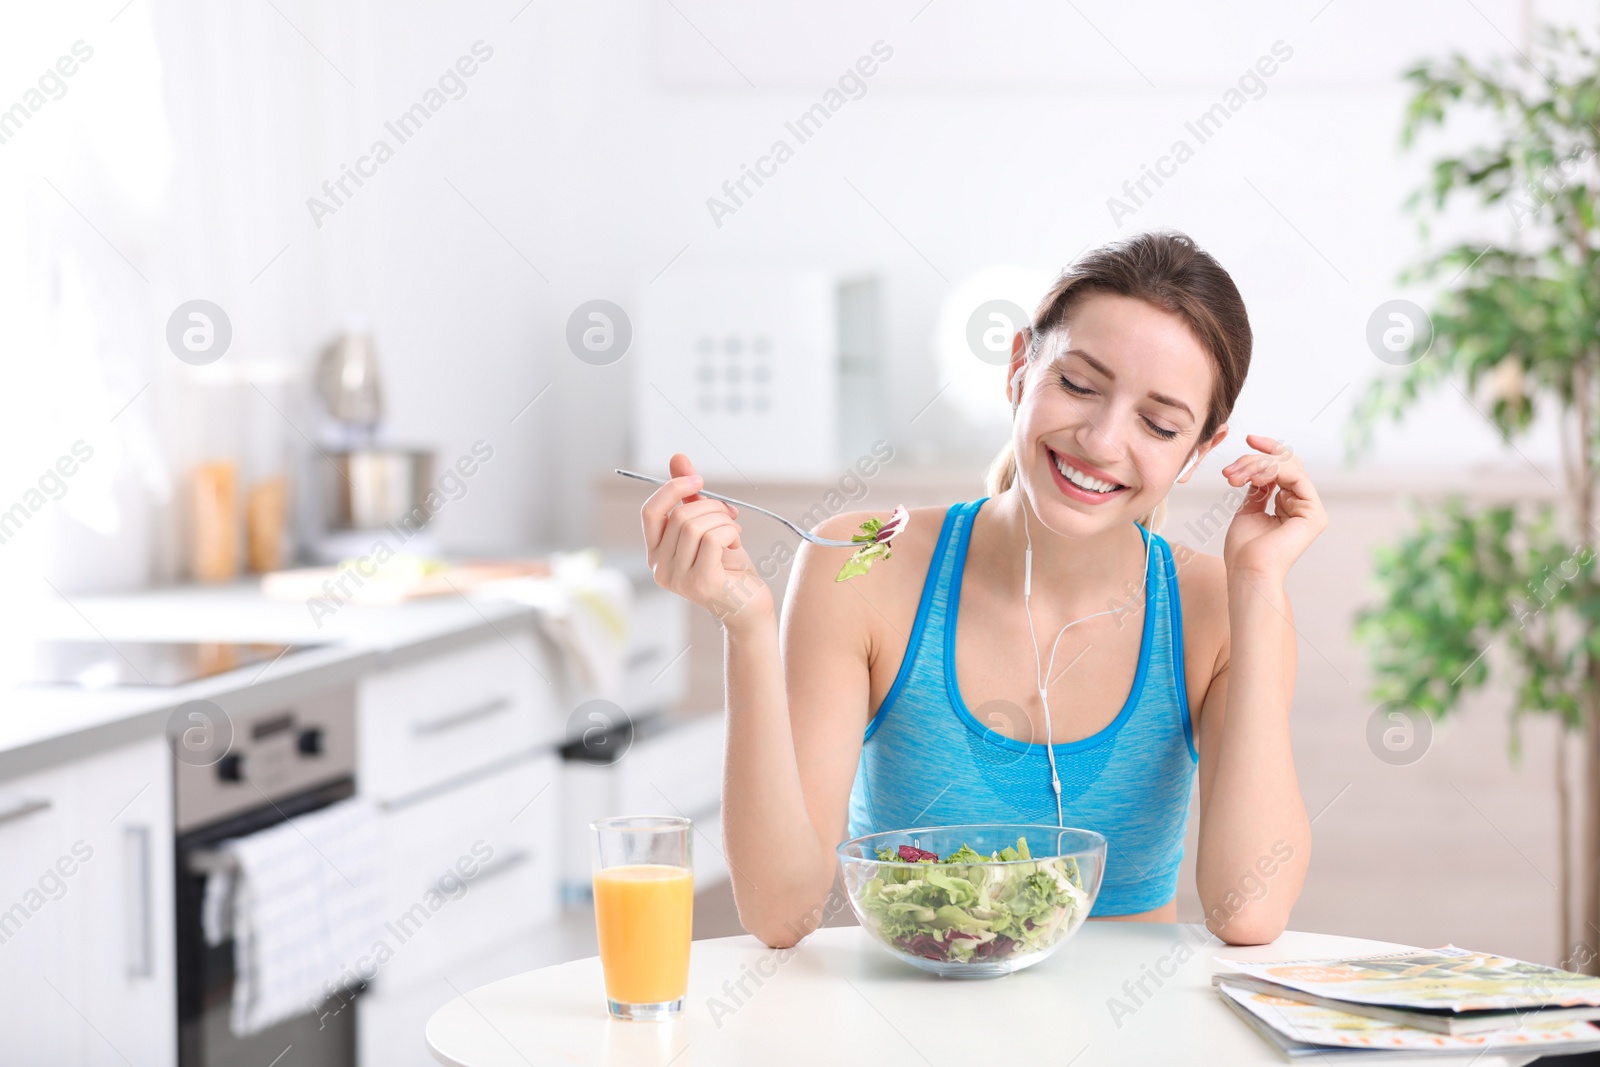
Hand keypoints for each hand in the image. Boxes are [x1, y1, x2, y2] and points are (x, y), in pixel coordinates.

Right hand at [640, 453, 773, 628]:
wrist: (749, 605)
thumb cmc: (728, 566)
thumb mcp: (708, 525)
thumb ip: (690, 496)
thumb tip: (678, 458)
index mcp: (656, 553)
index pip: (650, 512)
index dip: (673, 489)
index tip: (698, 480)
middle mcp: (660, 568)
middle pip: (679, 516)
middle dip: (711, 506)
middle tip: (729, 515)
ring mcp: (678, 579)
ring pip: (695, 525)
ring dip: (723, 520)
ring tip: (733, 533)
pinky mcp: (700, 583)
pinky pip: (713, 538)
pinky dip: (730, 532)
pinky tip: (735, 545)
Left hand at [1220, 434, 1327, 584]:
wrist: (1247, 571)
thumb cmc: (1243, 549)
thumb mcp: (1248, 509)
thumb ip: (1258, 488)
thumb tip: (1260, 467)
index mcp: (1290, 504)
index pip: (1284, 468)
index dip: (1268, 451)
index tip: (1248, 440)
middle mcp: (1303, 504)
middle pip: (1287, 463)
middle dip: (1256, 459)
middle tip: (1231, 469)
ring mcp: (1311, 509)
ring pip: (1289, 466)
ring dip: (1257, 465)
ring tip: (1234, 476)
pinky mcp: (1314, 513)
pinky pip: (1295, 477)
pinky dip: (1270, 470)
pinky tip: (1252, 478)